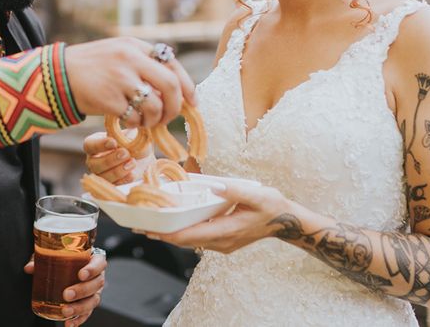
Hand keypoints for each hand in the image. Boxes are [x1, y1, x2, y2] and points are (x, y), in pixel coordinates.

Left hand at [24, 249, 106, 326]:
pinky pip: (87, 313)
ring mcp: (95, 292)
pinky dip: (78, 319)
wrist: (75, 267)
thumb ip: (45, 258)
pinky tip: (69, 323)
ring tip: (65, 311)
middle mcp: (98, 277)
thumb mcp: (58, 254)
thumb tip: (29, 268)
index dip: (92, 269)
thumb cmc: (68, 258)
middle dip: (82, 291)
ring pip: (93, 301)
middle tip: (67, 294)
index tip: (80, 274)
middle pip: (97, 284)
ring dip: (79, 307)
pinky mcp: (89, 304)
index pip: (100, 263)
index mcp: (95, 260)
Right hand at [65, 37, 195, 126]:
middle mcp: (130, 59)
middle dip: (176, 106)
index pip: (172, 64)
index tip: (192, 102)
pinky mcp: (110, 98)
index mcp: (135, 46)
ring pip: (155, 105)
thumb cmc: (92, 66)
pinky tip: (128, 120)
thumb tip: (174, 87)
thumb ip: (143, 63)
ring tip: (146, 121)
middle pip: (170, 85)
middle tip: (170, 117)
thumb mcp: (119, 53)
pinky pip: (135, 117)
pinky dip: (136, 123)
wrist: (58, 75)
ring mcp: (120, 78)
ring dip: (155, 119)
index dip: (187, 86)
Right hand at [83, 131, 154, 184]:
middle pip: (94, 164)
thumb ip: (126, 132)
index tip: (113, 142)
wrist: (142, 155)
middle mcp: (94, 160)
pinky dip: (123, 179)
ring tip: (132, 162)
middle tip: (125, 153)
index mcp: (94, 143)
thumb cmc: (132, 140)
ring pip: (103, 177)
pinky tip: (132, 173)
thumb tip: (129, 125)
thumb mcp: (130, 133)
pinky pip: (114, 185)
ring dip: (118, 170)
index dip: (99, 145)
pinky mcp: (111, 184)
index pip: (89, 145)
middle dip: (110, 159)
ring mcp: (101, 174)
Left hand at [143, 180, 289, 253]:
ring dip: (173, 234)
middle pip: (187, 240)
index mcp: (227, 230)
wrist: (287, 221)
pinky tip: (175, 223)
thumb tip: (214, 185)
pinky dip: (185, 231)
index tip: (151, 229)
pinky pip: (199, 238)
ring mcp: (223, 243)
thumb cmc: (272, 206)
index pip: (192, 235)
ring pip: (192, 241)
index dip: (170, 233)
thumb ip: (235, 190)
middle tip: (141, 225)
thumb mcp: (257, 194)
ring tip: (151, 225)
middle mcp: (222, 242)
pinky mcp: (224, 240)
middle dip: (164, 234)